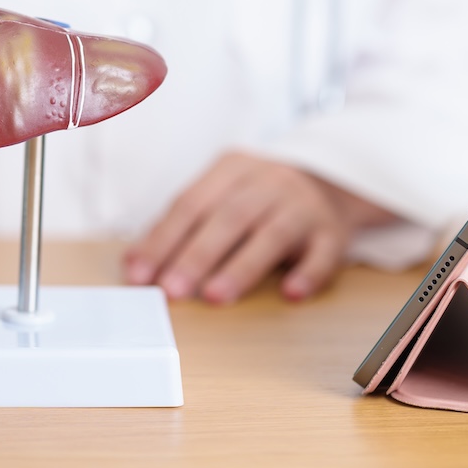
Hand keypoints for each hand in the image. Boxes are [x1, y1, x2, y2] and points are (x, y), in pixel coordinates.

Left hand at [122, 152, 396, 303]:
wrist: (329, 183)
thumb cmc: (256, 198)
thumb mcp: (218, 197)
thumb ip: (179, 228)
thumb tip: (134, 266)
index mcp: (231, 170)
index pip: (190, 203)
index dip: (162, 239)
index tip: (140, 275)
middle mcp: (268, 183)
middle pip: (228, 217)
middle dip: (196, 256)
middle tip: (172, 291)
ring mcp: (303, 205)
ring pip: (272, 235)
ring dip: (242, 267)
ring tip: (216, 297)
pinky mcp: (333, 232)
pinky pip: (324, 253)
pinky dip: (309, 273)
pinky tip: (291, 293)